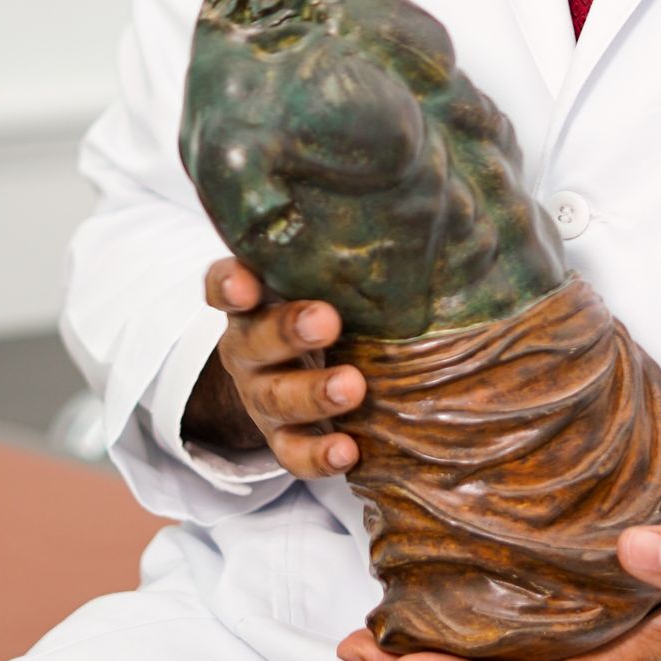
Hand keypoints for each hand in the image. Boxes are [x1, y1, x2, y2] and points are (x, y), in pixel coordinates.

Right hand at [182, 258, 364, 477]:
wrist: (293, 368)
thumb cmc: (323, 303)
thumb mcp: (322, 277)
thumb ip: (350, 253)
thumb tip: (435, 205)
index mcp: (255, 300)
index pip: (226, 286)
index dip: (230, 284)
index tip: (244, 283)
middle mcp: (248, 346)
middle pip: (257, 339)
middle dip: (289, 330)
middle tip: (326, 321)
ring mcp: (261, 395)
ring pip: (276, 398)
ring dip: (312, 393)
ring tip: (351, 387)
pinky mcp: (281, 437)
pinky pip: (292, 452)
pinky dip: (317, 455)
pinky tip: (349, 452)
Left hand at [338, 516, 660, 660]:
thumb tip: (626, 550)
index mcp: (640, 654)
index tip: (391, 658)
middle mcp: (621, 657)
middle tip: (354, 645)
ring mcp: (625, 643)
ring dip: (452, 657)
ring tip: (387, 628)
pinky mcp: (633, 619)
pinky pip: (548, 639)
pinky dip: (494, 629)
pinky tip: (471, 597)